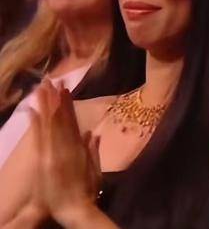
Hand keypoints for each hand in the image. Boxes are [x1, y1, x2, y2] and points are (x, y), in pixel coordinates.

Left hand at [29, 81, 101, 226]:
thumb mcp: (94, 171)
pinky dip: (35, 123)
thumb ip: (92, 151)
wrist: (73, 209)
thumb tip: (91, 133)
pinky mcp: (45, 160)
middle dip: (55, 99)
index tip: (64, 89)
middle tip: (51, 81)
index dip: (67, 104)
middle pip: (60, 118)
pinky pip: (39, 138)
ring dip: (45, 105)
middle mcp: (66, 146)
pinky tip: (31, 111)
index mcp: (78, 148)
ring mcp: (55, 152)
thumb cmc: (85, 193)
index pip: (71, 121)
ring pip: (50, 124)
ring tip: (41, 89)